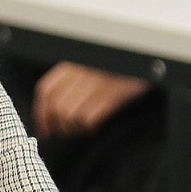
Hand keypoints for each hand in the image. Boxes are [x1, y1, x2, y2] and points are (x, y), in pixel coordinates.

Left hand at [32, 62, 150, 138]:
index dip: (41, 113)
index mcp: (74, 63)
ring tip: (86, 127)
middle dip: (60, 125)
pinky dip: (89, 126)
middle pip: (56, 107)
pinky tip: (96, 126)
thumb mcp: (92, 66)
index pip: (46, 90)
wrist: (149, 60)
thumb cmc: (119, 67)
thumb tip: (54, 111)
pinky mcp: (112, 93)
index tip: (46, 129)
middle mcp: (81, 70)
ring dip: (75, 127)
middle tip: (70, 131)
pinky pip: (88, 117)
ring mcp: (96, 81)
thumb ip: (73, 81)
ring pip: (69, 114)